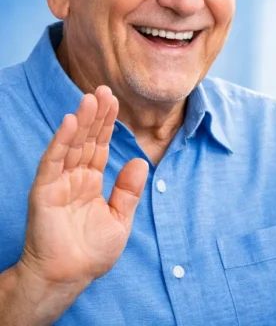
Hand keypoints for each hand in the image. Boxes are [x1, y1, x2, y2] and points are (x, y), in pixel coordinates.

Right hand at [19, 86, 148, 288]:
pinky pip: (54, 162)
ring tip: (90, 97)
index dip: (106, 124)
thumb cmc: (92, 252)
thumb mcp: (120, 218)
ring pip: (71, 145)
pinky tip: (70, 122)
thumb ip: (129, 190)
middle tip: (104, 89)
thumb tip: (140, 160)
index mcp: (92, 182)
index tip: (114, 100)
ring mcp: (58, 183)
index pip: (100, 146)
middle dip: (95, 115)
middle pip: (86, 140)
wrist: (70, 275)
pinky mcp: (44, 191)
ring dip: (80, 121)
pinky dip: (61, 141)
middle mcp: (74, 178)